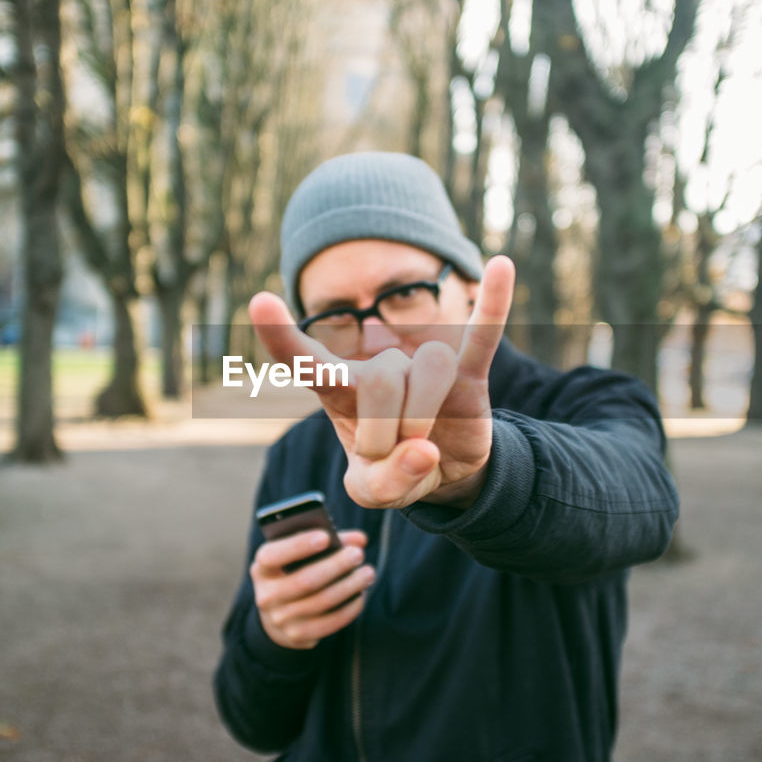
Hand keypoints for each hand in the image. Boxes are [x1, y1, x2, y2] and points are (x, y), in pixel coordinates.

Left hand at [248, 256, 515, 509]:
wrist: (443, 473)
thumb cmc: (393, 472)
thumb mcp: (373, 494)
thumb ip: (384, 484)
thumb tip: (425, 450)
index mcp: (340, 388)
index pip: (304, 357)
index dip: (281, 333)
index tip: (259, 301)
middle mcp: (378, 366)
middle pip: (381, 378)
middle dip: (386, 432)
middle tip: (390, 458)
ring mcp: (422, 364)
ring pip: (428, 369)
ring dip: (424, 417)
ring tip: (422, 443)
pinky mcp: (467, 372)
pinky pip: (481, 334)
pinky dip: (493, 305)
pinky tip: (502, 267)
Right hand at [251, 529, 374, 649]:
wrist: (278, 615)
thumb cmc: (294, 573)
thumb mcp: (298, 554)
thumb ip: (328, 541)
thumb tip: (360, 540)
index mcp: (262, 568)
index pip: (272, 555)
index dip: (298, 545)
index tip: (325, 536)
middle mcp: (267, 595)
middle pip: (305, 580)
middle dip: (335, 566)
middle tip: (358, 554)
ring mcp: (280, 619)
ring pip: (322, 601)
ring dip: (350, 586)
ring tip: (368, 573)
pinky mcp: (297, 636)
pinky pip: (330, 623)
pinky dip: (350, 608)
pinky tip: (361, 595)